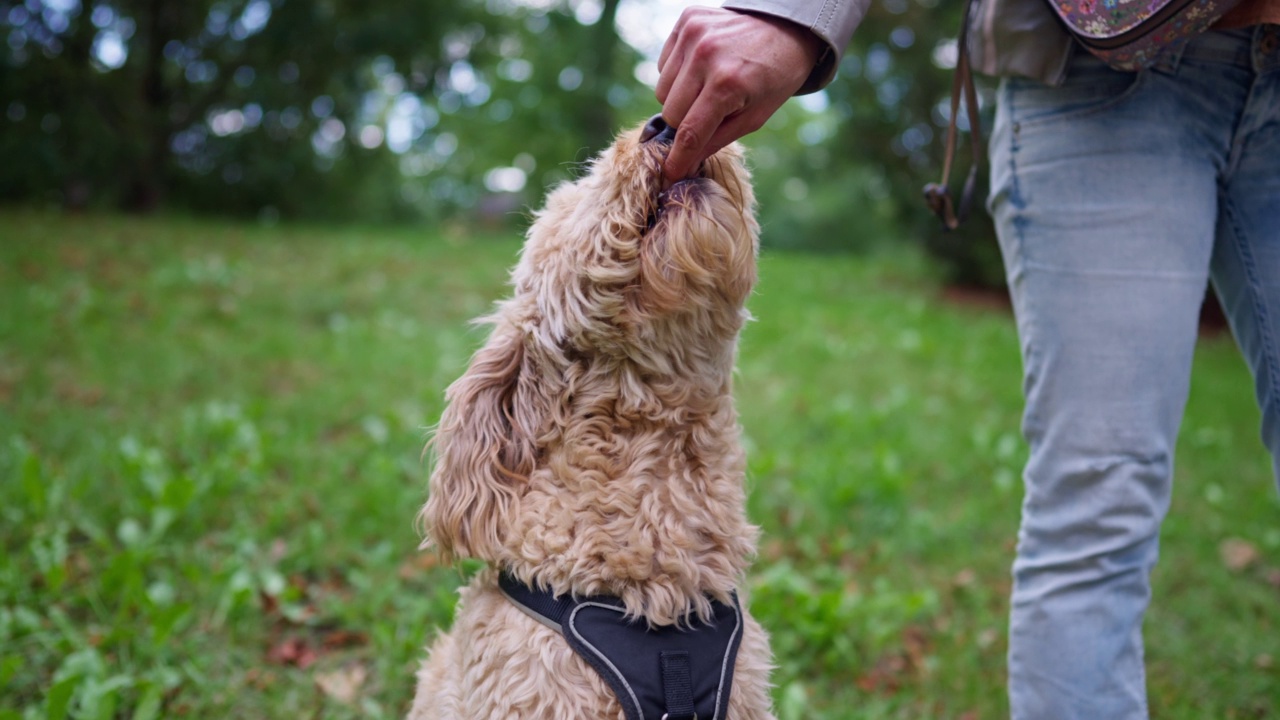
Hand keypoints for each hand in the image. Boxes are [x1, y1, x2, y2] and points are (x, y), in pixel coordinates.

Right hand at [656, 7, 823, 180]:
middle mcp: (706, 55)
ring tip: (707, 88)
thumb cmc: (775, 76)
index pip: (690, 132)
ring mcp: (694, 33)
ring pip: (662, 90)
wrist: (787, 26)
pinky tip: (703, 68)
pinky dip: (678, 74)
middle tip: (709, 115)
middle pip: (671, 113)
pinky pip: (664, 65)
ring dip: (680, 98)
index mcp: (728, 84)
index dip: (678, 158)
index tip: (670, 173)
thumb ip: (717, 140)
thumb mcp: (755, 117)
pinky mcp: (686, 20)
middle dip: (686, 123)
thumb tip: (686, 163)